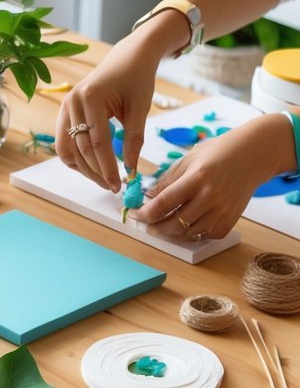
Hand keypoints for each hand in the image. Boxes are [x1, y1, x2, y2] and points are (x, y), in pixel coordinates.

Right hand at [55, 35, 157, 192]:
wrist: (128, 56)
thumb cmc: (137, 78)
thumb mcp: (140, 108)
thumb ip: (133, 140)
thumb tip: (131, 169)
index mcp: (91, 98)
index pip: (97, 143)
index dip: (107, 167)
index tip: (119, 186)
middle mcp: (72, 102)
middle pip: (79, 149)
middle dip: (96, 172)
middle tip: (113, 187)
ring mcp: (65, 106)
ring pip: (66, 148)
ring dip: (83, 168)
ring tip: (103, 178)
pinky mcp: (65, 111)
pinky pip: (64, 141)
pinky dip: (76, 156)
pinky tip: (92, 164)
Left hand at [131, 115, 294, 240]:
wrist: (253, 154)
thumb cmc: (218, 152)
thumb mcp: (188, 159)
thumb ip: (167, 180)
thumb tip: (148, 197)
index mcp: (197, 178)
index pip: (164, 203)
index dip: (145, 212)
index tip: (134, 214)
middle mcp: (210, 197)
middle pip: (174, 223)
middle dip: (156, 227)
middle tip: (147, 224)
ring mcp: (223, 210)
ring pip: (189, 233)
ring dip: (172, 232)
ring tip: (163, 225)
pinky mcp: (231, 219)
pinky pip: (207, 234)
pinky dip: (193, 233)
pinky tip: (186, 225)